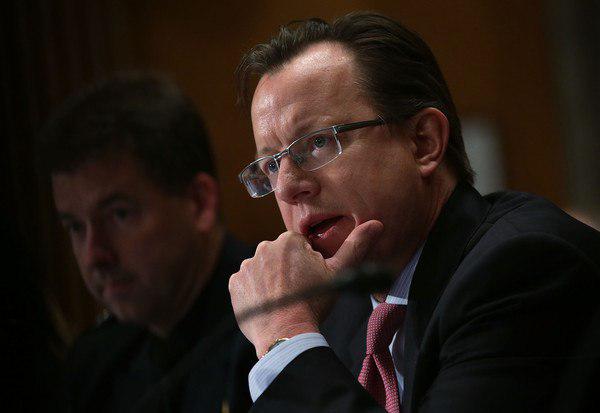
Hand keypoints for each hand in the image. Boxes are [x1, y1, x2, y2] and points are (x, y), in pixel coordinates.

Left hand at [228, 220, 382, 356]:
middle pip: (279, 256)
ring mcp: (247, 265)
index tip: (310, 280)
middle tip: (298, 291)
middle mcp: (263, 247)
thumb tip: (376, 224)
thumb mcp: (339, 273)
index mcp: (288, 240)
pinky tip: (268, 304)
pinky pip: (246, 283)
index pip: (299, 247)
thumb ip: (356, 246)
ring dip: (271, 280)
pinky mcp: (234, 283)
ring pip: (263, 269)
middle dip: (288, 269)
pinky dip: (255, 291)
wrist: (286, 333)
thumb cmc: (313, 302)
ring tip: (283, 299)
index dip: (307, 264)